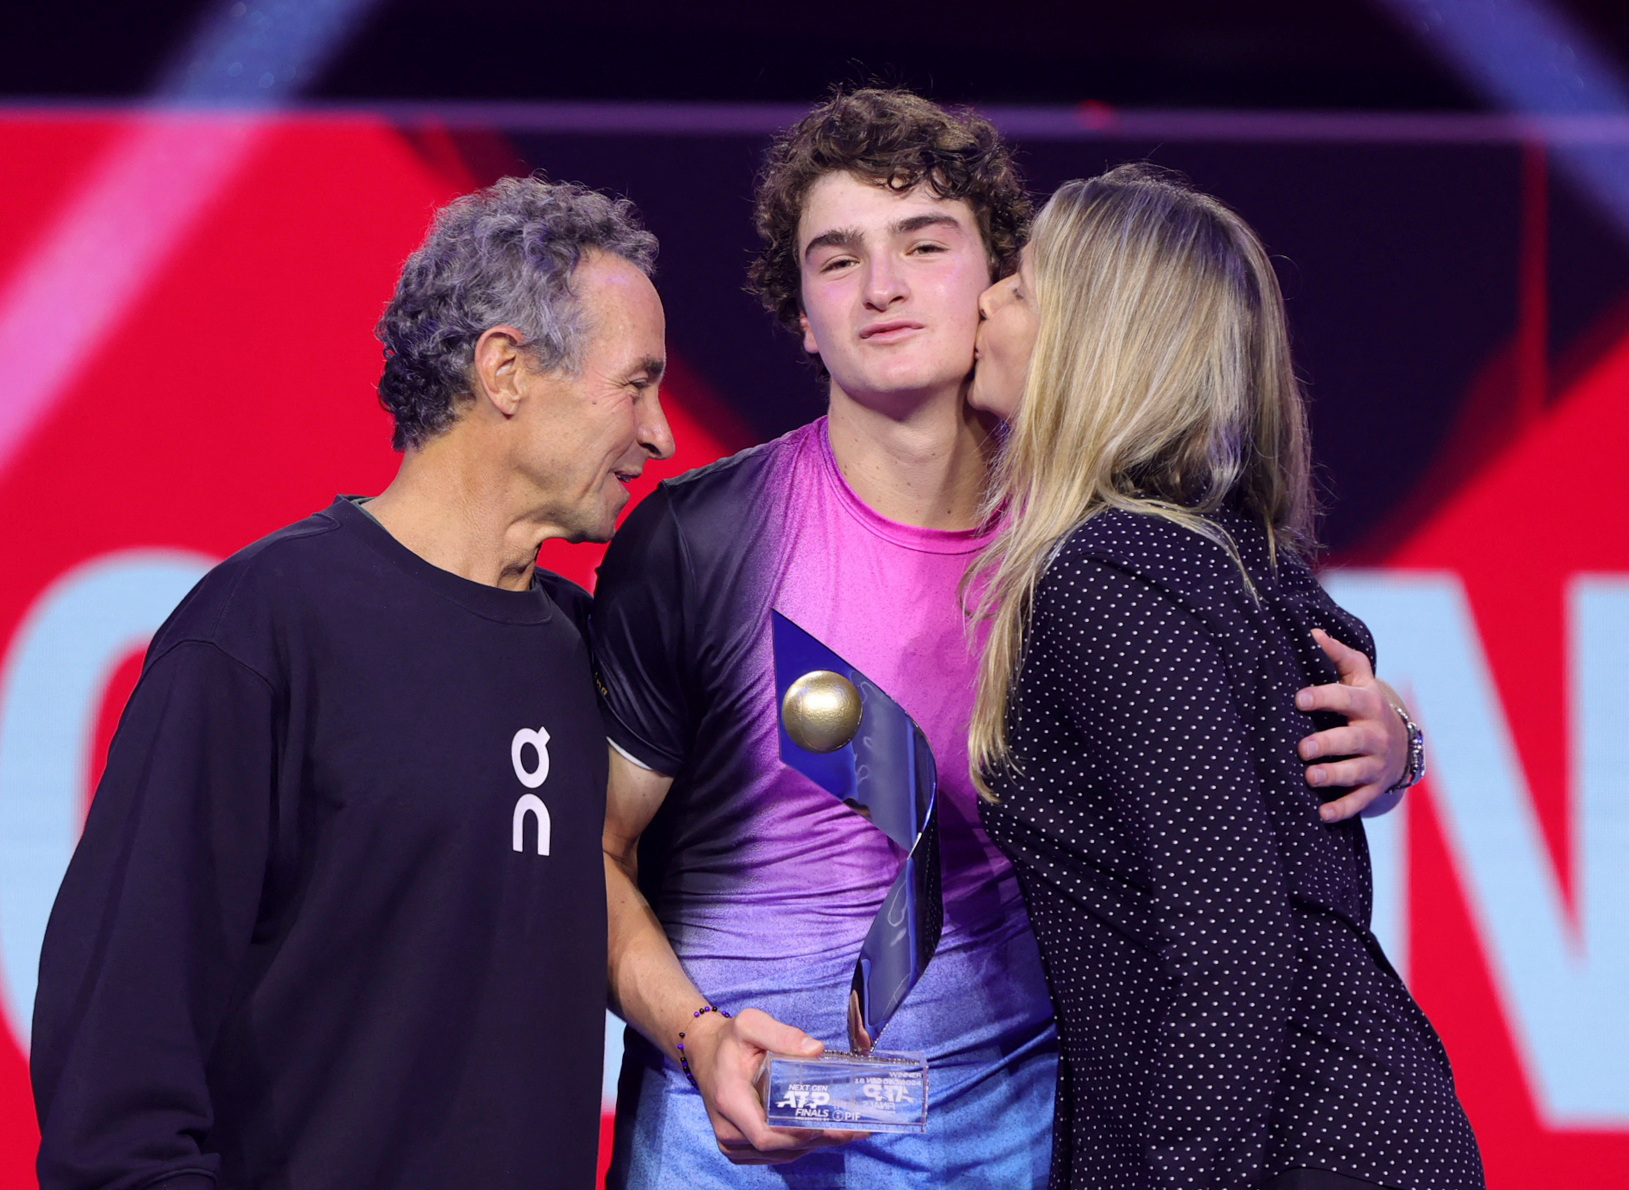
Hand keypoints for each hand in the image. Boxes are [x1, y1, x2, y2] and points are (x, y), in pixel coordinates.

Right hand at [684, 1007, 866, 1164]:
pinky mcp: (739, 1147)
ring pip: (780, 1154)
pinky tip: (822, 1133)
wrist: (705, 1053)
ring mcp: (732, 1143)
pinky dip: (799, 1146)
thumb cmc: (729, 1040)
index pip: (765, 1135)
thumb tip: (816, 1050)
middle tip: (853, 1129)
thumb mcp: (751, 1024)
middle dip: (817, 1140)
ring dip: (813, 1145)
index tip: (827, 1124)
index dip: (797, 1136)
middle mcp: (728, 1129)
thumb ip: (782, 1035)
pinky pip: (773, 1154)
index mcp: (729, 1100)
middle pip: (778, 1148)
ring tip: (846, 1131)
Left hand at [1295, 628, 1408, 822]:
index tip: (1299, 698)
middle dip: (1328, 744)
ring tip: (1310, 777)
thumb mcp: (1359, 676)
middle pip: (1352, 740)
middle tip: (1303, 748)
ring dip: (1333, 776)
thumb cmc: (1364, 703)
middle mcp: (1374, 734)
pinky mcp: (1373, 787)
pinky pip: (1359, 800)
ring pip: (1355, 772)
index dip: (1323, 697)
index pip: (1346, 698)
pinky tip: (1322, 814)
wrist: (1402, 742)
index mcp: (1367, 703)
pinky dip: (1342, 809)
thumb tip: (1312, 632)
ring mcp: (1375, 763)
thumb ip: (1338, 655)